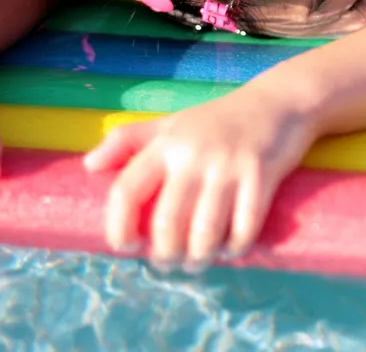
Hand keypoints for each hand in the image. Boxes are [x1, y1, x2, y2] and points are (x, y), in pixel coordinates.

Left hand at [83, 87, 315, 271]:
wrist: (277, 102)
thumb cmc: (218, 118)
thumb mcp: (170, 123)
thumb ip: (127, 140)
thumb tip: (88, 166)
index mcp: (165, 144)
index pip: (127, 191)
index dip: (118, 228)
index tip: (126, 247)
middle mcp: (192, 155)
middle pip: (166, 224)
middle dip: (164, 256)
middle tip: (169, 263)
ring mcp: (228, 165)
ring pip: (204, 234)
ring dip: (199, 259)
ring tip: (198, 263)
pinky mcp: (261, 174)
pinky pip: (244, 228)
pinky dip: (235, 248)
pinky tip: (231, 250)